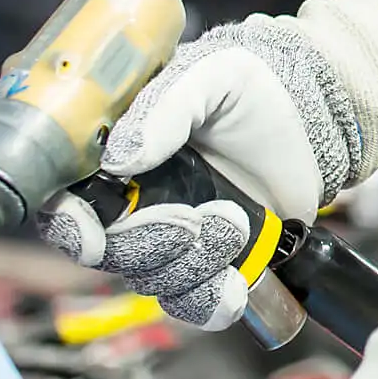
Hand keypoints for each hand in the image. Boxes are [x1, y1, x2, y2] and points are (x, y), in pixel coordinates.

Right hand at [34, 19, 365, 327]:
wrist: (313, 115)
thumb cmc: (252, 85)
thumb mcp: (208, 75)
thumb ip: (164, 108)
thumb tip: (119, 158)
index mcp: (113, 155)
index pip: (64, 202)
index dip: (70, 224)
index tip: (91, 233)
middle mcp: (132, 201)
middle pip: (107, 252)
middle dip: (149, 242)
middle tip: (194, 217)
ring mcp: (170, 235)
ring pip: (151, 279)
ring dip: (193, 263)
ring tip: (236, 222)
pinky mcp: (210, 261)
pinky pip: (191, 302)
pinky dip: (209, 301)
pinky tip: (235, 285)